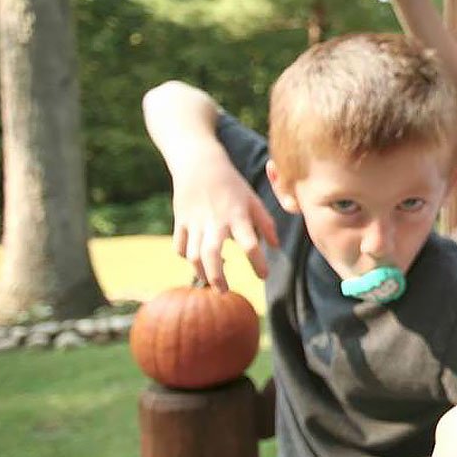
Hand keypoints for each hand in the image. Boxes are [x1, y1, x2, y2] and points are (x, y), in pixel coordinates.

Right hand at [171, 159, 277, 291]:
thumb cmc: (232, 184)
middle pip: (212, 255)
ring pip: (193, 255)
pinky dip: (187, 257)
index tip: (263, 276)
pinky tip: (198, 261)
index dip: (258, 263)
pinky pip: (180, 246)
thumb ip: (266, 224)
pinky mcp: (181, 221)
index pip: (250, 244)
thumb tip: (276, 246)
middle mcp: (215, 221)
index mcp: (238, 216)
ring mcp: (195, 222)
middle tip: (225, 292)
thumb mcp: (253, 200)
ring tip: (212, 282)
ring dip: (202, 272)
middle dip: (218, 277)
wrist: (200, 164)